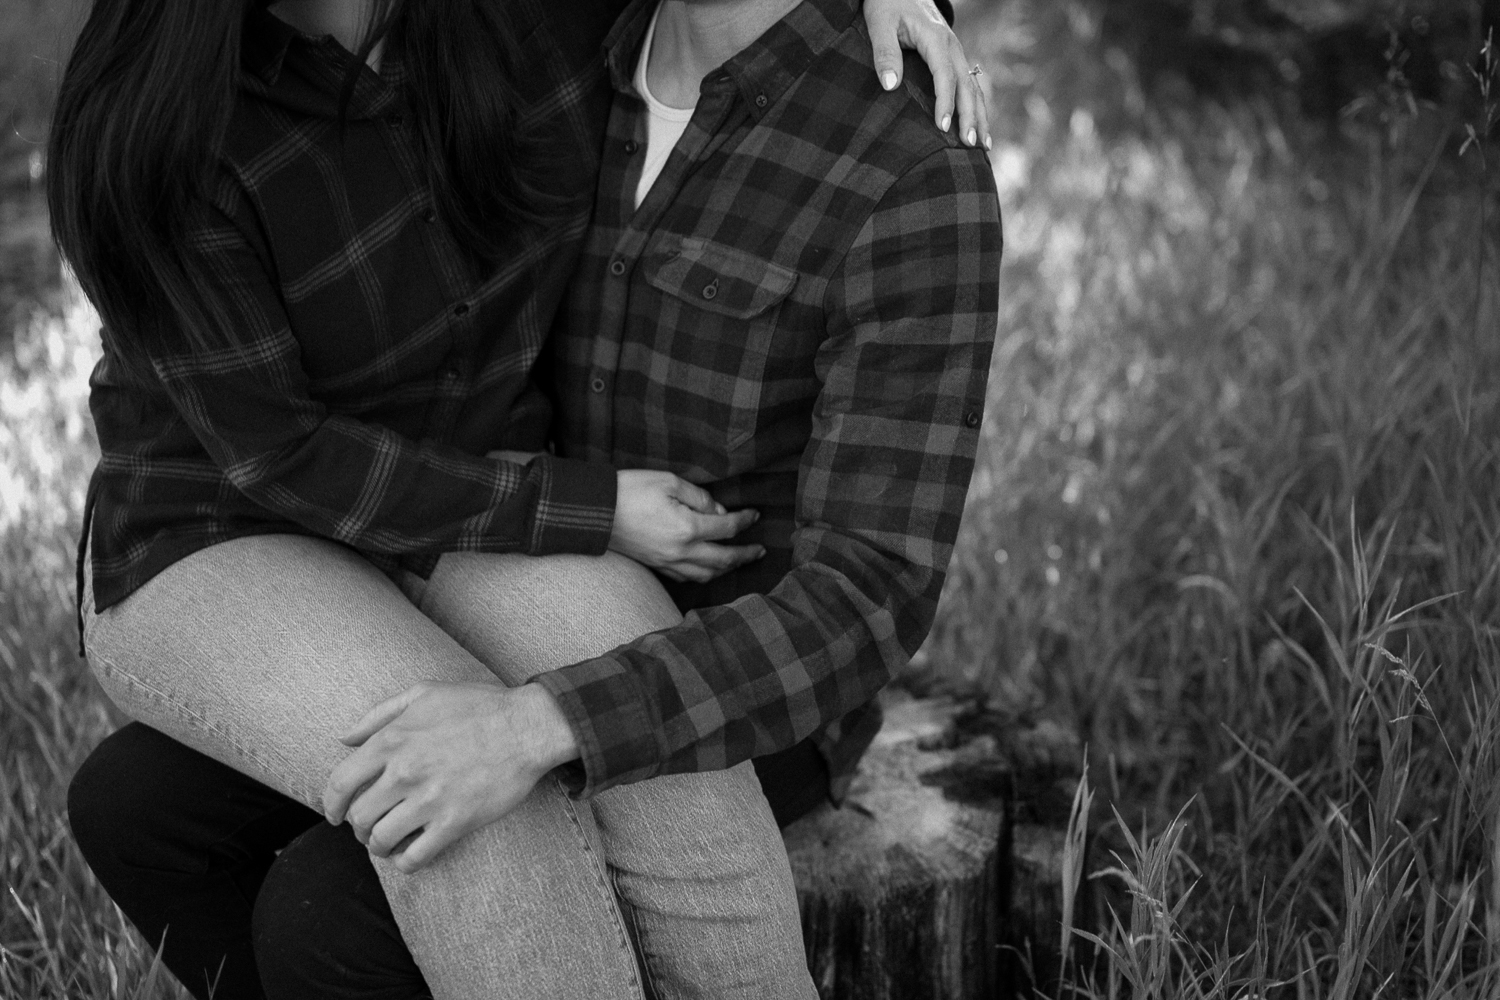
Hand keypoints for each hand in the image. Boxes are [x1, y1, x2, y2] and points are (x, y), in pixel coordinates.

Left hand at [322, 681, 577, 872]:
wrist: (528, 726)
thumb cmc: (479, 706)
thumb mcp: (425, 693)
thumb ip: (380, 714)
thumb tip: (345, 739)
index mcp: (392, 740)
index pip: (339, 783)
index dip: (330, 805)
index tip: (335, 815)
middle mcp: (404, 772)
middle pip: (359, 817)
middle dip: (358, 828)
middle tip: (369, 829)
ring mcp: (429, 799)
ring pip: (381, 840)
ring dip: (378, 846)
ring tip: (388, 843)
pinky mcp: (455, 821)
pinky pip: (415, 857)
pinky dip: (405, 862)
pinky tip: (409, 855)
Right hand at [611, 469, 763, 582]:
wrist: (595, 511)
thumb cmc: (630, 490)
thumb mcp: (669, 482)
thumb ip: (699, 497)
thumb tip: (718, 512)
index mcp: (687, 528)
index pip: (728, 528)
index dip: (746, 520)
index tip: (756, 515)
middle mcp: (681, 551)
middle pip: (724, 559)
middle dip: (746, 555)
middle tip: (760, 551)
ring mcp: (667, 562)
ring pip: (707, 575)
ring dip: (727, 569)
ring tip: (738, 561)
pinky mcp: (656, 566)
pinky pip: (686, 578)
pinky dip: (703, 575)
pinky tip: (708, 568)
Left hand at [862, 0, 990, 149]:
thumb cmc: (887, 5)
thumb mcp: (880, 24)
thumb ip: (885, 53)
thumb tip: (890, 85)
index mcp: (936, 39)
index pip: (945, 76)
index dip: (945, 103)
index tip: (942, 127)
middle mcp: (952, 46)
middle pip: (967, 86)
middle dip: (971, 116)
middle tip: (971, 145)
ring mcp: (956, 52)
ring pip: (973, 87)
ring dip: (980, 116)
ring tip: (984, 145)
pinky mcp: (953, 58)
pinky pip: (970, 84)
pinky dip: (977, 106)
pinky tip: (979, 126)